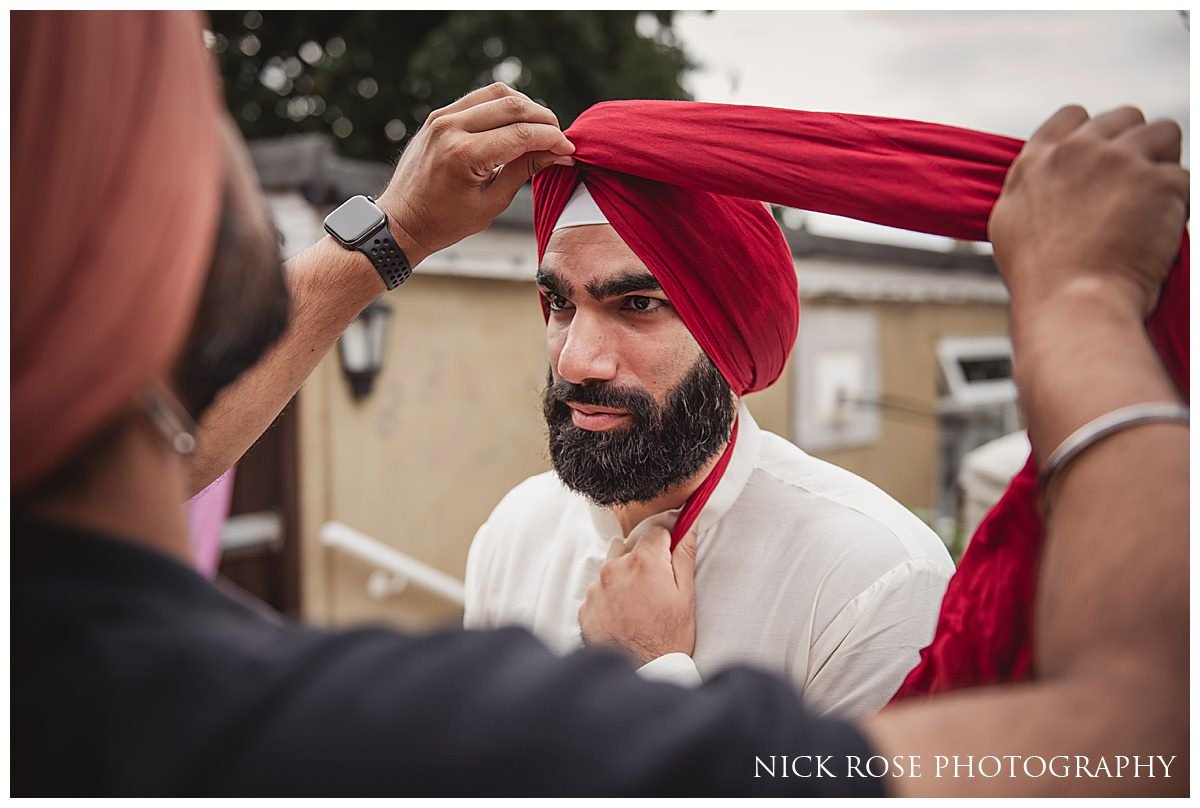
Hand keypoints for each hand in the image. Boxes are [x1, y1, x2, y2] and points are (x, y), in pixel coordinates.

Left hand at [374, 83, 574, 266]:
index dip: (552, 140)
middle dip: (543, 119)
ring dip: (525, 106)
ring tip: (540, 129)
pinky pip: (478, 98)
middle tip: (559, 138)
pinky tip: (516, 123)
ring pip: (497, 93)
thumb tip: (559, 153)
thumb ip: (525, 171)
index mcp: (464, 155)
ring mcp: (441, 117)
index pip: (522, 134)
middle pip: (512, 106)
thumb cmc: (446, 221)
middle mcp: (450, 128)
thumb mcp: (492, 202)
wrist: (401, 220)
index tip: (568, 150)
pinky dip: (502, 106)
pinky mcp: (438, 115)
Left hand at [578, 527, 697, 664]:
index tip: (670, 553)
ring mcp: (596, 588)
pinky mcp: (585, 607)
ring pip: (613, 570)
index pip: (655, 530)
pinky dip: (610, 599)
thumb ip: (684, 555)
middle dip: (644, 561)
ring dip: (625, 579)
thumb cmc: (669, 637)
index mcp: (643, 561)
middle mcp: (614, 568)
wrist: (643, 673)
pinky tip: (624, 617)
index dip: (666, 541)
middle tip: (657, 589)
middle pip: (631, 548)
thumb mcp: (685, 595)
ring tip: (639, 606)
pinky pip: (599, 592)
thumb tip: (689, 526)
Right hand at [988, 105, 1187, 318]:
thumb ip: (1029, 187)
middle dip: (1136, 145)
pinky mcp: (1158, 180)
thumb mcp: (1010, 223)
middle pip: (1125, 118)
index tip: (1101, 160)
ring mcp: (1120, 160)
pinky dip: (1178, 204)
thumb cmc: (1041, 279)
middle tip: (1135, 187)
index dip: (1094, 134)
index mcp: (1038, 161)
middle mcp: (1077, 151)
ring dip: (1164, 165)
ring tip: (1154, 204)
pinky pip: (1184, 177)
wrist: (1071, 303)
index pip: (1073, 116)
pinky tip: (1159, 232)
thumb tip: (1044, 178)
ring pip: (1165, 134)